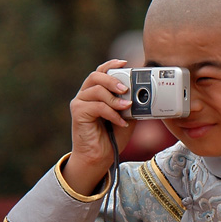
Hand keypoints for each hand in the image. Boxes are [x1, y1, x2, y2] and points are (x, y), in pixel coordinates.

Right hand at [62, 59, 136, 194]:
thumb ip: (130, 104)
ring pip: (96, 89)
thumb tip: (142, 94)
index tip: (125, 63)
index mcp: (95, 92)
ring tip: (126, 107)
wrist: (99, 158)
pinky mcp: (78, 113)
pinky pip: (97, 106)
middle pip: (96, 76)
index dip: (111, 64)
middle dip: (113, 79)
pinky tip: (120, 122)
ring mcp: (80, 103)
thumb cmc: (111, 137)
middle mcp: (85, 95)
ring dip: (114, 98)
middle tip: (125, 88)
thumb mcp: (126, 117)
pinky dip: (111, 113)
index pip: (100, 72)